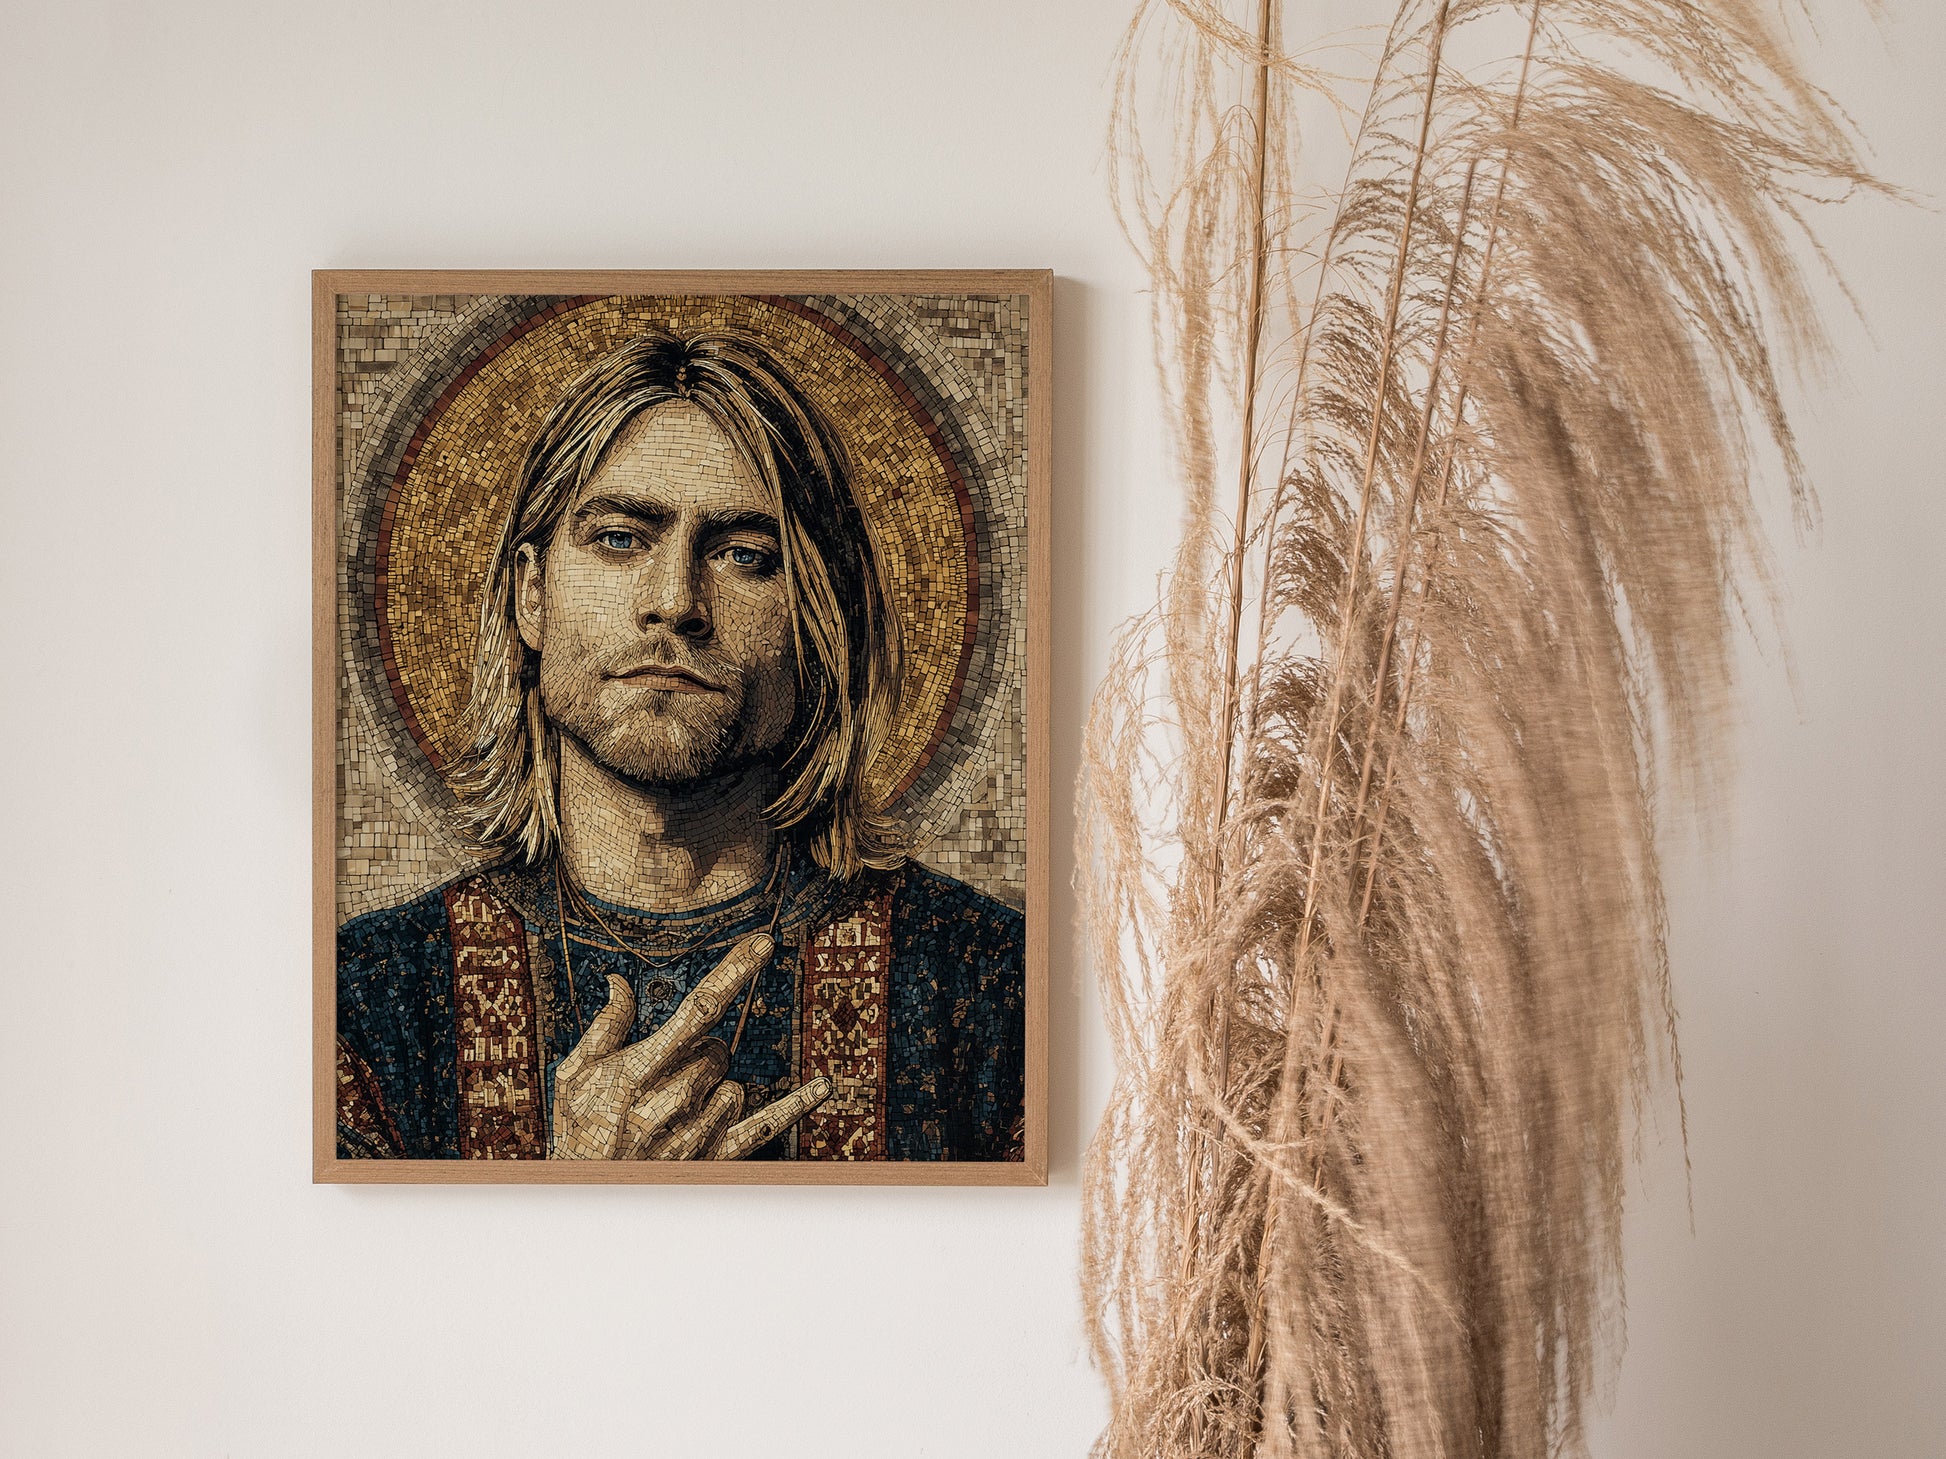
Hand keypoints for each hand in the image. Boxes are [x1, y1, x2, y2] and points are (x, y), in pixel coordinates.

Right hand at [549, 933, 832, 1159]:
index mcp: (637, 1074)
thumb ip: (604, 1027)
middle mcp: (671, 1103)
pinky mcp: (714, 1158)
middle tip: (662, 1079)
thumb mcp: (574, 1076)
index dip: (732, 972)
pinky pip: (765, 1127)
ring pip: (734, 1086)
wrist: (589, 1196)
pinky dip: (795, 1106)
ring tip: (674, 1111)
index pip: (697, 1009)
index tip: (761, 943)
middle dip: (699, 1054)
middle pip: (717, 1051)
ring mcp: (696, 1134)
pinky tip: (824, 1087)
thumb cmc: (578, 1131)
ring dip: (714, 1088)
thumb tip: (619, 980)